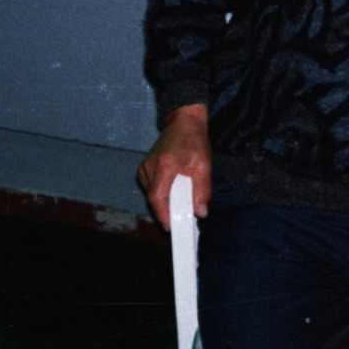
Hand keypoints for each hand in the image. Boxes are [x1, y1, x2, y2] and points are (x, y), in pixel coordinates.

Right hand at [136, 103, 211, 230]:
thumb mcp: (204, 164)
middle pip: (154, 198)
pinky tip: (174, 191)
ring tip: (181, 203)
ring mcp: (144, 167)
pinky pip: (152, 188)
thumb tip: (200, 212)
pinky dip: (162, 194)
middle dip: (168, 211)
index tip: (171, 227)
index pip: (157, 197)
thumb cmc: (194, 141)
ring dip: (166, 201)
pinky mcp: (144, 168)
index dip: (163, 215)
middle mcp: (150, 167)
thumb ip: (202, 190)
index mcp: (164, 165)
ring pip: (152, 194)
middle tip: (182, 220)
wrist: (183, 121)